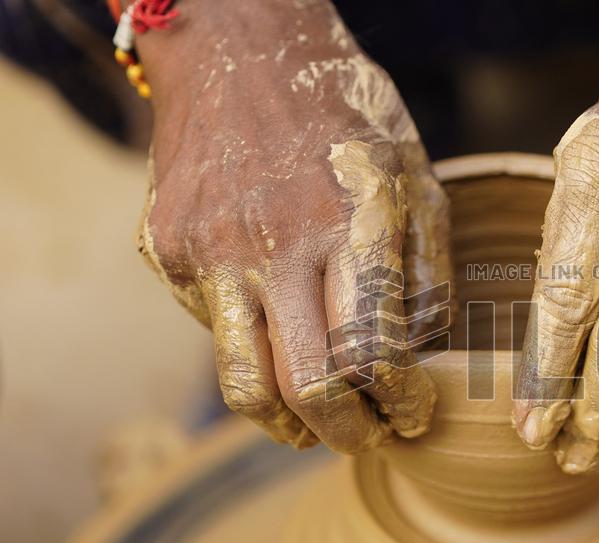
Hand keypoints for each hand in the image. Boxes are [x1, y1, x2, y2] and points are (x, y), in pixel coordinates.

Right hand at [135, 0, 451, 451]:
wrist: (239, 48)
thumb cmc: (344, 114)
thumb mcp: (415, 176)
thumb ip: (426, 272)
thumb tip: (422, 355)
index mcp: (350, 225)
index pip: (377, 355)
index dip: (400, 403)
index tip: (412, 413)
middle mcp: (275, 244)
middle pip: (310, 388)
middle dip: (348, 433)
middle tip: (368, 436)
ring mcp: (210, 251)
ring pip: (244, 384)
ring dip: (286, 424)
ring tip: (312, 426)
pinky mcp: (168, 252)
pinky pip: (211, 332)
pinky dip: (251, 353)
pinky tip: (276, 333)